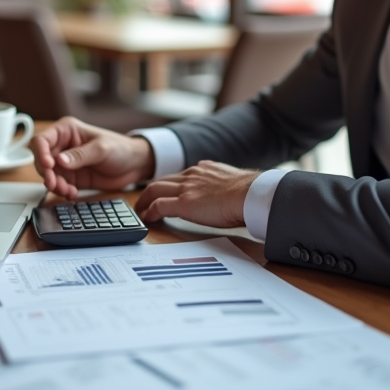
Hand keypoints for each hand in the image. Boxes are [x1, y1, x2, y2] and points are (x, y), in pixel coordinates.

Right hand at [31, 117, 154, 198]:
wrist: (134, 165)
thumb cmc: (120, 148)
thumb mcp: (101, 149)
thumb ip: (80, 155)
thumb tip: (60, 161)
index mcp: (66, 130)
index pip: (42, 140)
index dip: (40, 153)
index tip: (49, 165)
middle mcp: (62, 146)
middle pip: (41, 159)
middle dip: (46, 174)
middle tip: (54, 184)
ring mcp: (65, 163)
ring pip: (48, 175)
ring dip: (54, 185)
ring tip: (66, 191)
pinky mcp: (70, 177)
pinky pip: (58, 185)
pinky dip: (62, 191)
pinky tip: (71, 193)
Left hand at [134, 161, 257, 227]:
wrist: (250, 193)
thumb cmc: (248, 192)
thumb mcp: (232, 180)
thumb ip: (221, 182)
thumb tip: (225, 190)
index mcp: (202, 170)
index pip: (177, 176)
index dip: (167, 185)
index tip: (163, 192)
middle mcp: (191, 175)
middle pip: (160, 181)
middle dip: (149, 192)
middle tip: (143, 202)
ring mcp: (186, 188)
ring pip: (154, 190)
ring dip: (144, 201)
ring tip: (140, 212)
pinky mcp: (184, 203)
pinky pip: (158, 206)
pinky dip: (149, 212)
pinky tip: (147, 219)